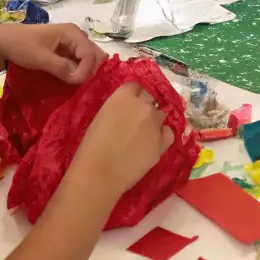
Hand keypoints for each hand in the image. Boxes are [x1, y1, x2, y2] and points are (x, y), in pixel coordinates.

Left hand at [0, 22, 106, 83]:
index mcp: (72, 33)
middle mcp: (77, 36)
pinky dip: (79, 72)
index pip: (90, 54)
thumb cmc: (21, 46)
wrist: (5, 42)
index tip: (74, 83)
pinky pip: (80, 62)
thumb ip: (60, 67)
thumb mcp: (40, 57)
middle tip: (80, 86)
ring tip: (77, 85)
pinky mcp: (67, 52)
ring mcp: (72, 44)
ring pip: (89, 59)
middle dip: (90, 71)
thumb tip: (79, 79)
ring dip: (86, 72)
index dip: (86, 70)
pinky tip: (72, 81)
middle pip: (95, 55)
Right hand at [72, 82, 172, 196]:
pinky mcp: (163, 141)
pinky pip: (168, 132)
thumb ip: (117, 108)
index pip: (135, 86)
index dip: (133, 96)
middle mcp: (143, 104)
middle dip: (144, 107)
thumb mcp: (101, 117)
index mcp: (124, 96)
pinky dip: (162, 135)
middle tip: (135, 121)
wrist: (100, 172)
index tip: (128, 106)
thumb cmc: (91, 146)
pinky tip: (153, 143)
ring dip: (153, 121)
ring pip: (160, 115)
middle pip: (150, 99)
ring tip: (143, 135)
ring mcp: (155, 123)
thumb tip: (125, 112)